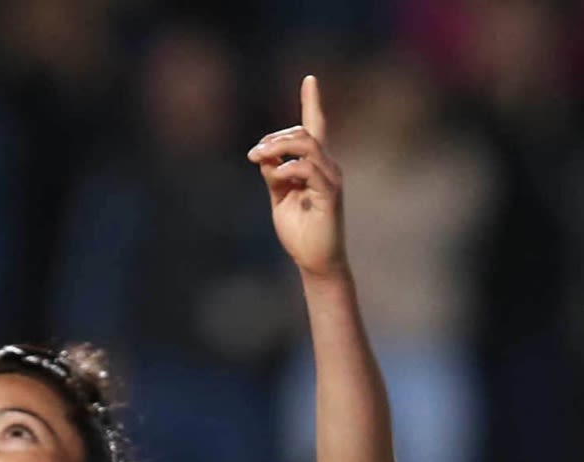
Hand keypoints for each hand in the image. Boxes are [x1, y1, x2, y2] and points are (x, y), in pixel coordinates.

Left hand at [248, 75, 344, 278]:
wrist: (314, 261)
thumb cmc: (299, 231)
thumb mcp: (279, 197)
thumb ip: (273, 174)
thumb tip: (264, 155)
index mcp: (314, 165)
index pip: (315, 127)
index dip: (312, 102)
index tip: (310, 79)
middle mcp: (326, 166)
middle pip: (303, 133)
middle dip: (275, 138)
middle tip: (253, 153)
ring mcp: (330, 178)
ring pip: (307, 145)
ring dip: (279, 147)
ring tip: (259, 157)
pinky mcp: (329, 194)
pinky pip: (309, 169)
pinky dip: (288, 169)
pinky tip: (277, 178)